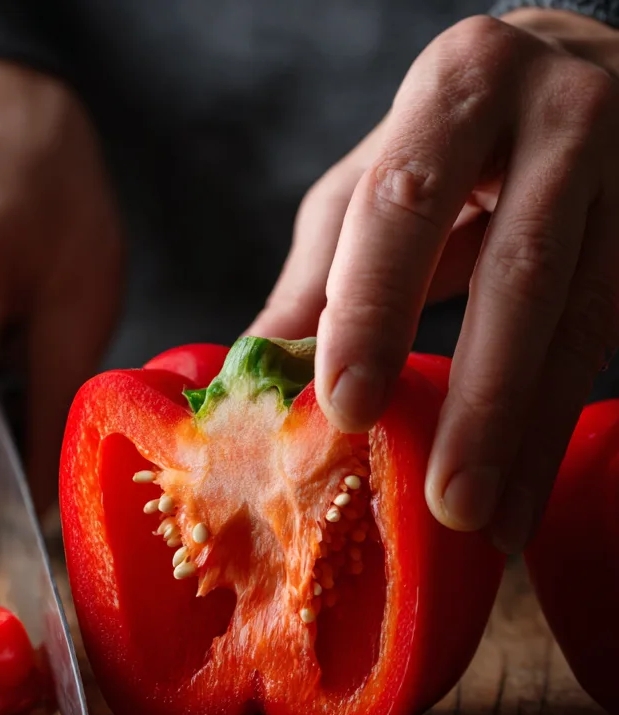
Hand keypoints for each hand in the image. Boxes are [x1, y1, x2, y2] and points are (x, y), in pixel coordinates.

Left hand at [251, 11, 618, 551]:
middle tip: (443, 500)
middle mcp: (560, 115)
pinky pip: (611, 338)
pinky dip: (558, 429)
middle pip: (521, 272)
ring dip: (530, 435)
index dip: (375, 309)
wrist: (583, 72)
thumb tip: (250, 370)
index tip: (346, 407)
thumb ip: (321, 271)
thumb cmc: (450, 141)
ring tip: (488, 524)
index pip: (405, 205)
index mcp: (460, 87)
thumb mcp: (372, 181)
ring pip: (583, 319)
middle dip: (479, 399)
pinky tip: (524, 495)